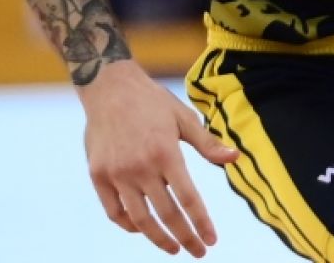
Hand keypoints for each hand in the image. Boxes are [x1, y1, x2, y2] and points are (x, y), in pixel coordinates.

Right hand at [78, 60, 239, 256]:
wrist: (109, 87)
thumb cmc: (153, 102)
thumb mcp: (184, 118)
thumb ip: (208, 144)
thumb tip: (234, 159)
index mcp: (165, 153)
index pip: (188, 199)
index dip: (201, 223)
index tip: (212, 240)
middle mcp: (140, 167)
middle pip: (166, 215)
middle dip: (185, 237)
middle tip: (198, 252)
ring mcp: (116, 173)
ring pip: (138, 219)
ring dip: (157, 238)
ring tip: (173, 247)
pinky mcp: (98, 175)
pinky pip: (114, 211)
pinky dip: (129, 225)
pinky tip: (143, 229)